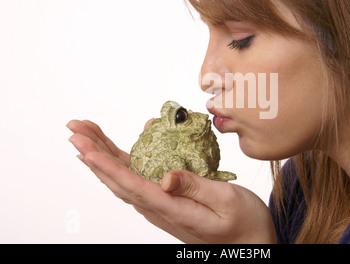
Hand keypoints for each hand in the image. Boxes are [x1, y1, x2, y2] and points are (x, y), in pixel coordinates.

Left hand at [66, 119, 275, 243]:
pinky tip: (118, 147)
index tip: (83, 146)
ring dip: (103, 155)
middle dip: (93, 152)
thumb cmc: (244, 224)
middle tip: (75, 128)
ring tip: (87, 133)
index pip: (130, 184)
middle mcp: (160, 208)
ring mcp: (161, 205)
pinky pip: (138, 178)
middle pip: (118, 179)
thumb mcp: (227, 201)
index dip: (104, 164)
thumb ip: (196, 188)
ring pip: (123, 178)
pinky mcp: (167, 201)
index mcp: (172, 208)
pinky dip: (123, 160)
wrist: (250, 245)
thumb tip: (165, 177)